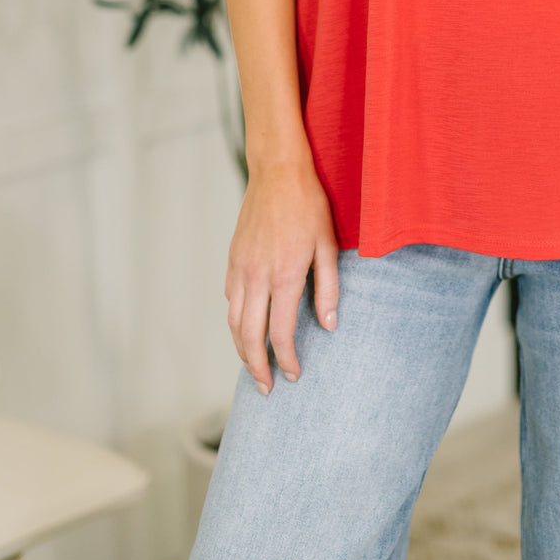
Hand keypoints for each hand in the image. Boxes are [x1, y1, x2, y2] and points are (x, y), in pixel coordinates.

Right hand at [225, 157, 339, 392]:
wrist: (278, 171)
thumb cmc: (309, 205)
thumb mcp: (329, 245)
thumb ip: (328, 288)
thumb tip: (329, 325)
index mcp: (284, 275)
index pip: (280, 332)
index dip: (286, 359)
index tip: (293, 375)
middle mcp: (257, 276)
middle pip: (249, 336)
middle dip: (257, 367)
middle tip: (267, 388)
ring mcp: (240, 267)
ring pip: (233, 321)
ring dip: (241, 349)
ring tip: (254, 367)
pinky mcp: (232, 258)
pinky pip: (229, 299)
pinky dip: (235, 321)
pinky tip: (245, 328)